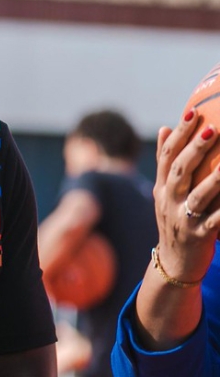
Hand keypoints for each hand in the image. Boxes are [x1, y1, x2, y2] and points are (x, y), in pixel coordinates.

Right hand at [152, 110, 219, 282]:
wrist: (175, 263)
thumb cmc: (176, 221)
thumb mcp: (165, 193)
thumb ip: (166, 163)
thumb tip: (164, 129)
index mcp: (162, 188)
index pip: (167, 156)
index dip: (179, 134)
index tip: (191, 113)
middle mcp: (169, 202)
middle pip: (180, 171)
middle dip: (195, 149)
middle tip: (213, 129)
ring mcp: (183, 219)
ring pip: (198, 195)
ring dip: (214, 178)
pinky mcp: (200, 236)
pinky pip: (216, 221)